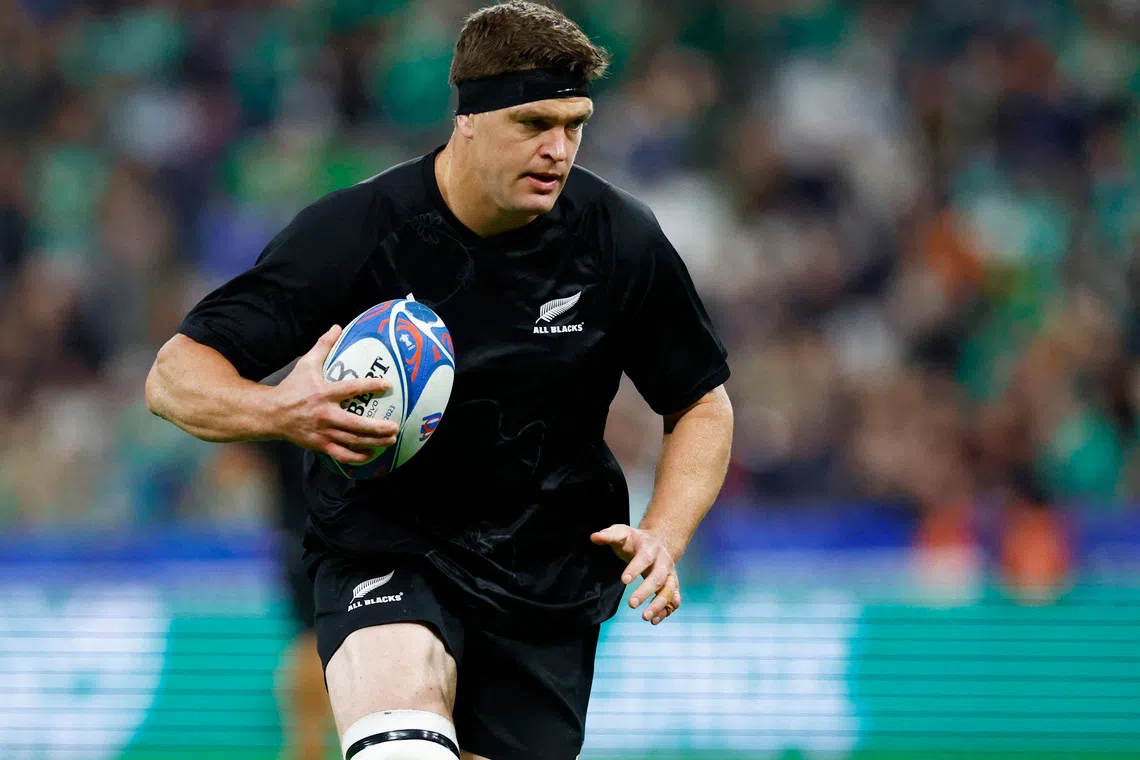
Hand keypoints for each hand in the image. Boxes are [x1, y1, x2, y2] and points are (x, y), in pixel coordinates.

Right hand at [268, 325, 398, 463]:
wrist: (271, 414)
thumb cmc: (291, 388)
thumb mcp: (306, 364)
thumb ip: (323, 346)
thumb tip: (337, 327)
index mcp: (323, 393)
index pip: (351, 388)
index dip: (370, 386)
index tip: (387, 385)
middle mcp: (325, 414)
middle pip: (355, 424)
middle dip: (377, 427)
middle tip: (395, 426)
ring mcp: (322, 432)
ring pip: (352, 441)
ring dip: (373, 442)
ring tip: (391, 440)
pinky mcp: (319, 445)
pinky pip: (340, 454)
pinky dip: (356, 457)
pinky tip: (370, 454)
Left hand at [590, 524, 679, 624]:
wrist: (658, 542)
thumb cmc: (634, 540)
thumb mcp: (621, 532)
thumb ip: (608, 535)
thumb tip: (593, 537)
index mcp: (650, 547)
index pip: (644, 558)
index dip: (635, 569)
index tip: (623, 580)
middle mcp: (664, 561)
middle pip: (658, 577)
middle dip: (646, 591)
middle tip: (631, 604)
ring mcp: (670, 574)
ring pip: (669, 590)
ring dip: (659, 605)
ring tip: (645, 617)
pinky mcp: (672, 585)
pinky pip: (673, 599)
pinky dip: (666, 611)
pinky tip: (654, 621)